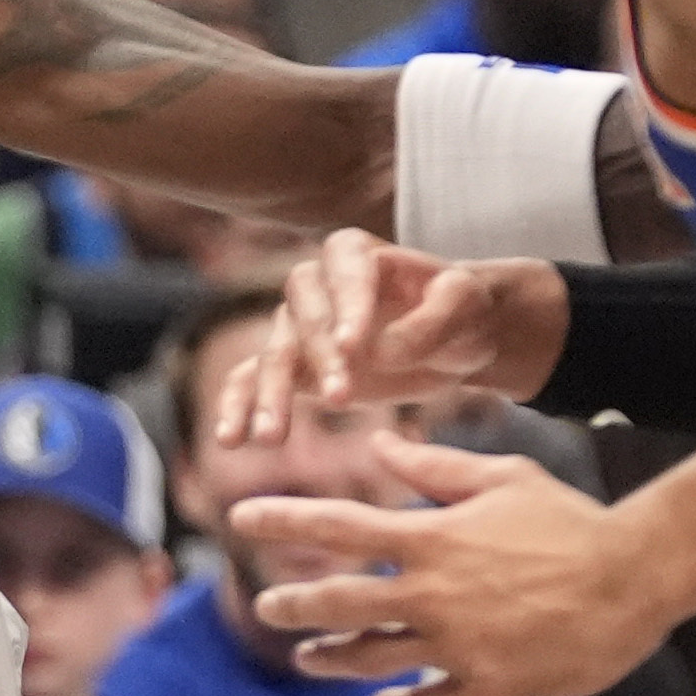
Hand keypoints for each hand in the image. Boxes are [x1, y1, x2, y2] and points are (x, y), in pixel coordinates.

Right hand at [212, 235, 566, 445]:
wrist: (455, 337)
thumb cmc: (462, 310)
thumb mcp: (465, 306)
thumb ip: (431, 321)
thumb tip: (380, 352)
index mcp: (358, 255)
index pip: (343, 271)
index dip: (347, 307)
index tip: (357, 347)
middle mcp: (319, 284)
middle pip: (302, 315)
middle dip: (319, 358)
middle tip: (343, 400)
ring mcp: (300, 327)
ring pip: (274, 354)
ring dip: (270, 396)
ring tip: (272, 439)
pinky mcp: (294, 366)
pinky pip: (251, 379)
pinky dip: (238, 406)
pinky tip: (230, 440)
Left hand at [235, 438, 677, 695]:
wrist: (636, 578)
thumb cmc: (571, 520)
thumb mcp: (502, 478)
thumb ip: (433, 465)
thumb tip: (379, 442)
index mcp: (433, 537)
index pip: (338, 524)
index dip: (283, 518)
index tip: (238, 514)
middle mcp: (434, 593)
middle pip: (340, 601)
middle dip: (295, 603)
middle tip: (267, 604)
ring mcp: (457, 644)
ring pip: (371, 657)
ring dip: (331, 657)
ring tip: (306, 657)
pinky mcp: (486, 685)